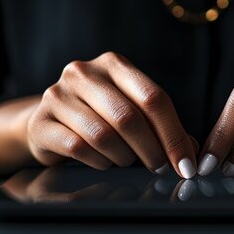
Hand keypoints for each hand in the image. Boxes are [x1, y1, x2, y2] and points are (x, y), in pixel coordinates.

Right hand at [27, 52, 197, 177]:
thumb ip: (161, 127)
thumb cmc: (99, 117)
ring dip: (124, 157)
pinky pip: (78, 148)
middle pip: (129, 117)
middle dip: (152, 149)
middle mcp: (83, 73)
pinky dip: (99, 161)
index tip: (186, 164)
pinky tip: (104, 162)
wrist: (47, 124)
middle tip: (161, 169)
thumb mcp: (132, 112)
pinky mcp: (41, 122)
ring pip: (103, 135)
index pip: (153, 97)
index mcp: (113, 64)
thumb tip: (192, 153)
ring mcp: (58, 95)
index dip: (173, 134)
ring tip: (128, 161)